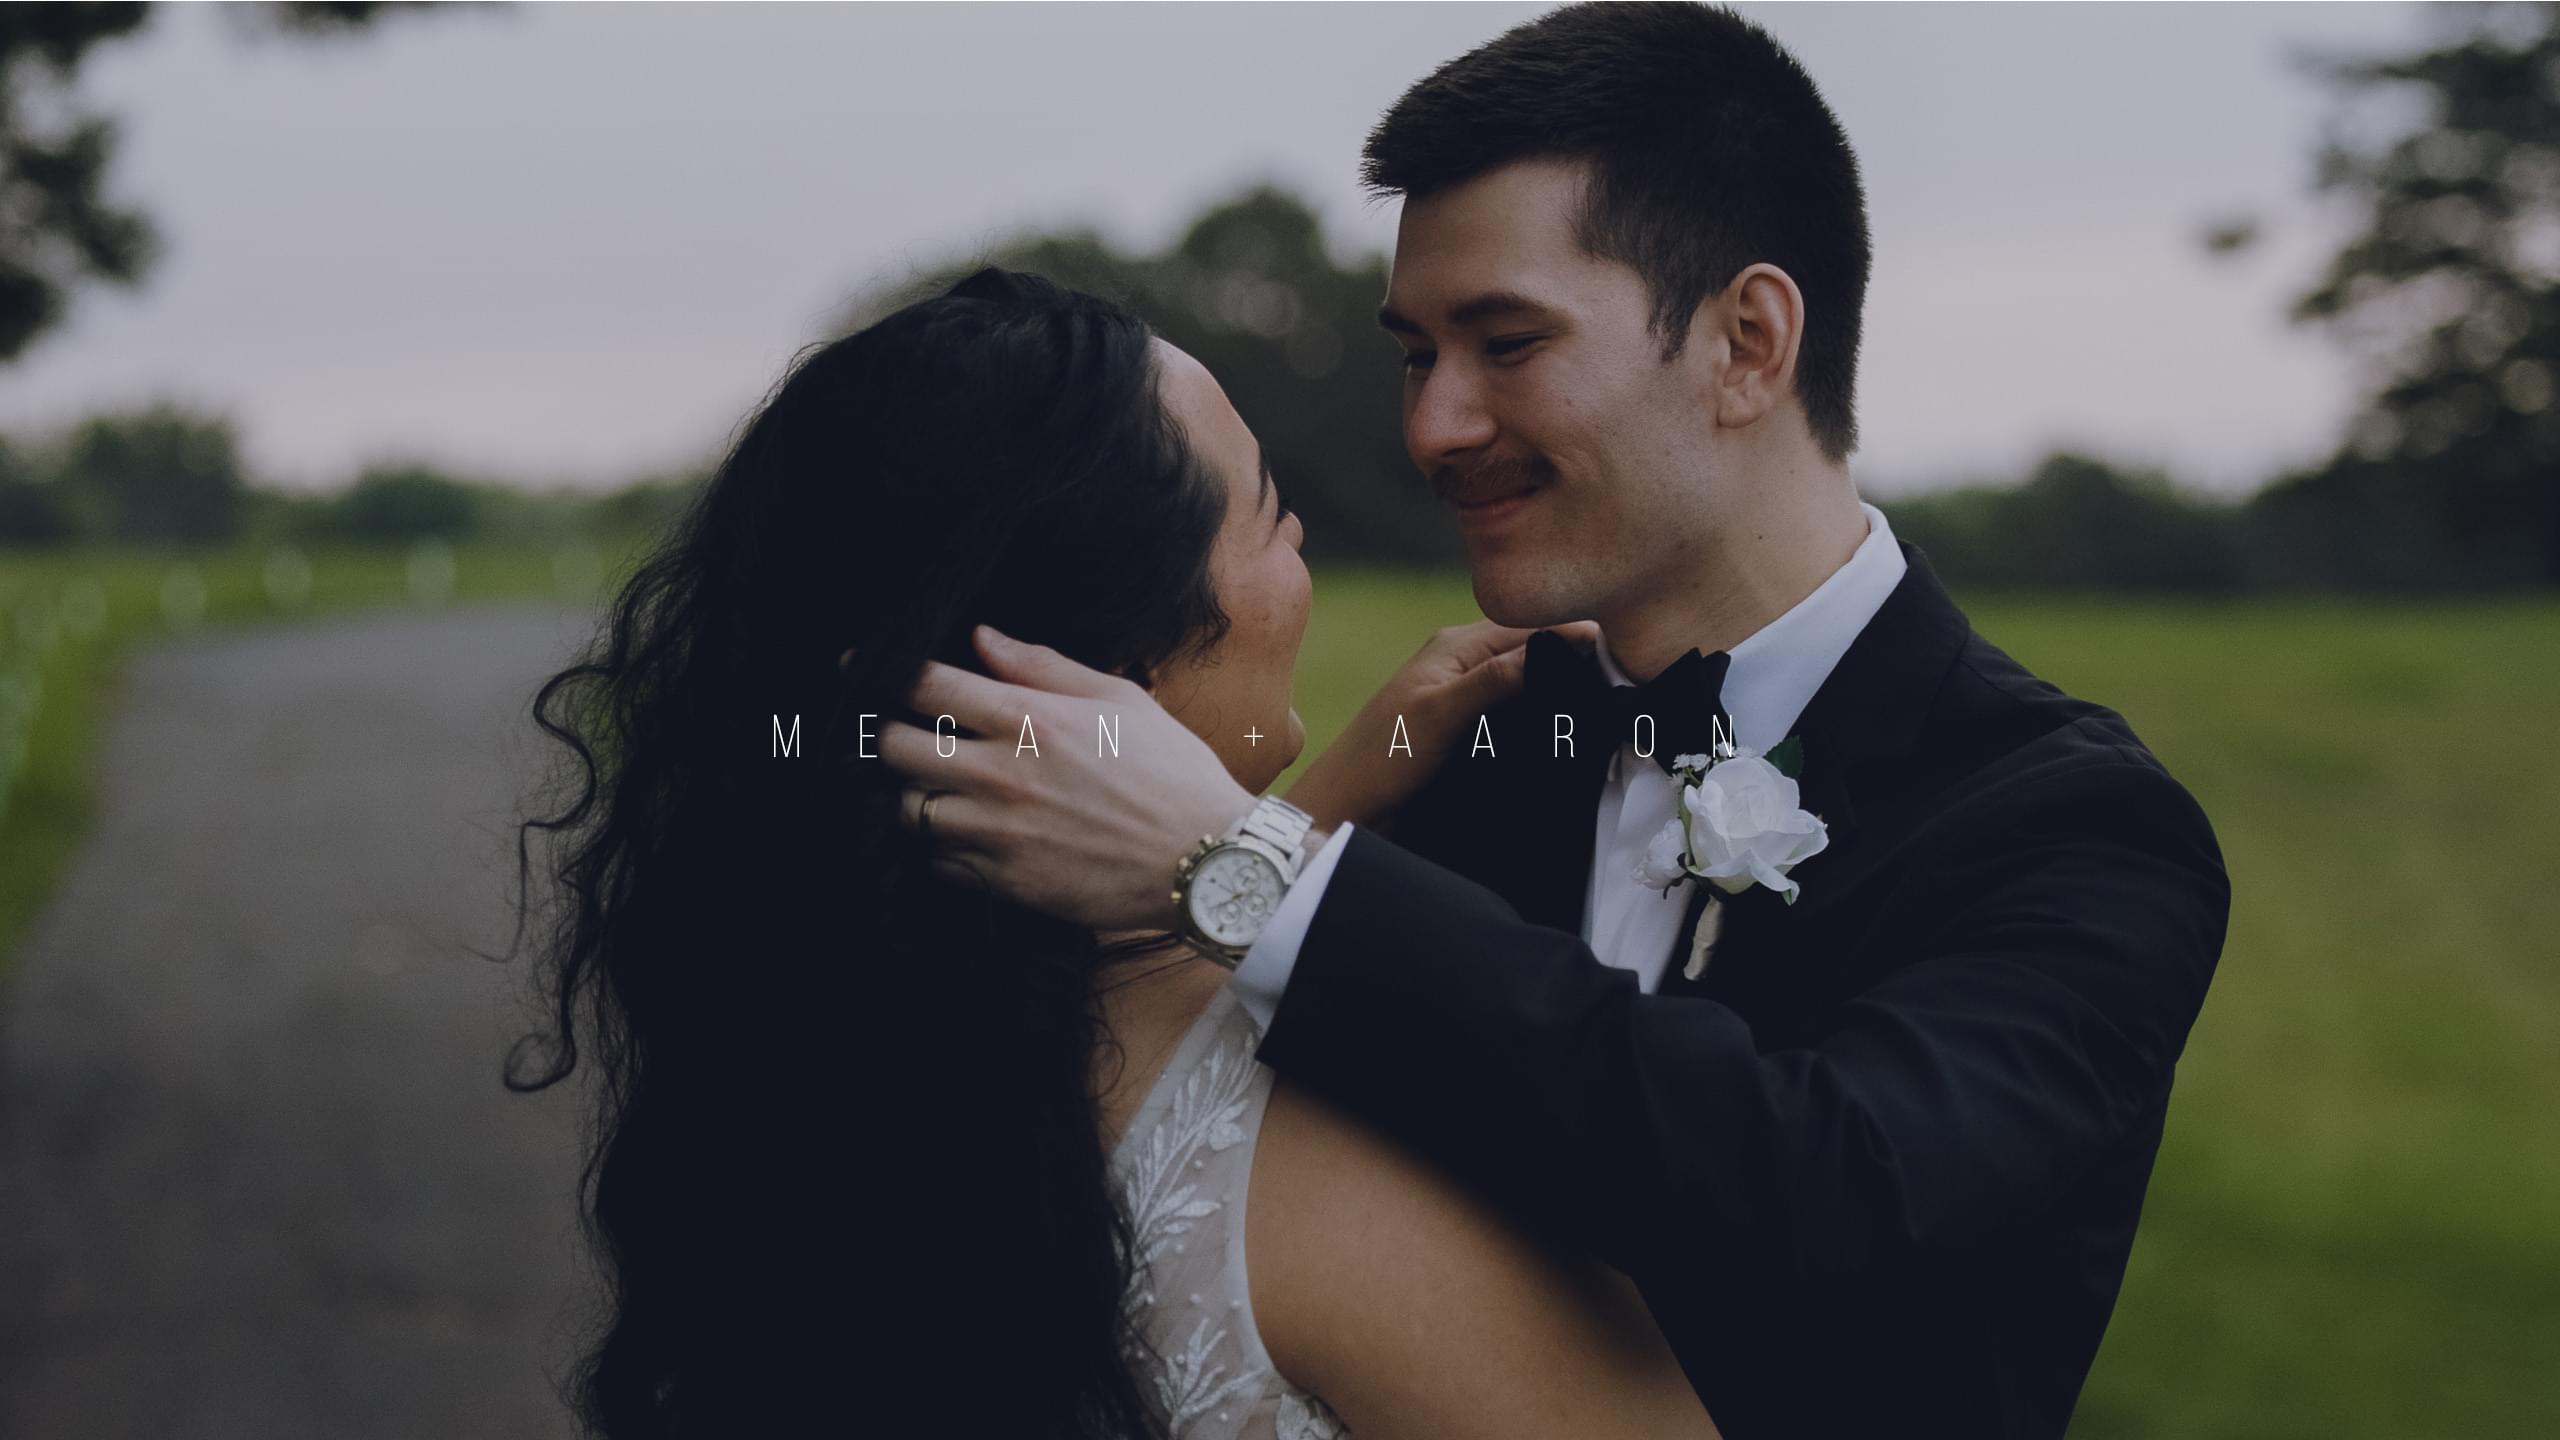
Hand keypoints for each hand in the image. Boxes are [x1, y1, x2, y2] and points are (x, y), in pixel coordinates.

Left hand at [874, 625, 1254, 931]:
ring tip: (931, 787)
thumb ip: (1044, 667)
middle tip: (897, 732)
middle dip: (885, 736)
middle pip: (894, 749)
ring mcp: (998, 833)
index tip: (859, 666)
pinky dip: (938, 848)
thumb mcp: (1120, 701)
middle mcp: (1003, 774)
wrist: (1207, 862)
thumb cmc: (1171, 773)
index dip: (881, 671)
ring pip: (906, 810)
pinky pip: (936, 862)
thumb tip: (982, 638)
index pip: (925, 686)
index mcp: (1031, 720)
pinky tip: (963, 834)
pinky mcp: (1004, 882)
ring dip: (911, 795)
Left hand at [1283, 619, 1600, 830]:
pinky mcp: (1471, 732)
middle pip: (1535, 653)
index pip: (1530, 627)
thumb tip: (1560, 644)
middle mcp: (1464, 665)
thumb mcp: (1439, 714)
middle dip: (1576, 664)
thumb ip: (1496, 678)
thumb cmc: (1381, 759)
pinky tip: (1572, 734)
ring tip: (1612, 706)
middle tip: (1627, 682)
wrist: (1346, 812)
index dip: (1576, 635)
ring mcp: (1468, 698)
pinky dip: (1544, 720)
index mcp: (1456, 645)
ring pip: (1531, 685)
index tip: (1624, 649)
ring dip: (1563, 694)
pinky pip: (1518, 716)